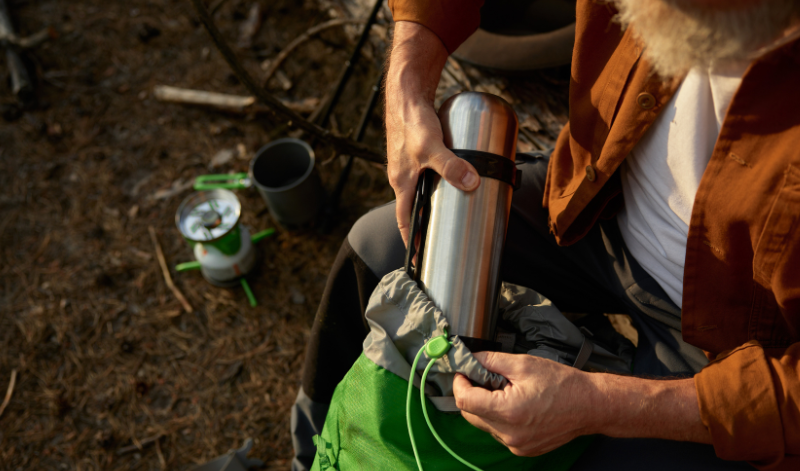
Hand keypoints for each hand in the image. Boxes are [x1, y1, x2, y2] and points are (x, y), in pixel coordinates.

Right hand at [385, 22, 479, 246]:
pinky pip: (429, 174)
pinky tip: (456, 180)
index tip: (419, 260)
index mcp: (401, 183)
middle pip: (414, 208)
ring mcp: (410, 164)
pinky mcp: (419, 152)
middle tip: (443, 242)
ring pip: (422, 191)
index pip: (404, 221)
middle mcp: (403, 177)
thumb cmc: (412, 120)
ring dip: (435, 204)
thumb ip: (451, 165)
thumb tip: (472, 184)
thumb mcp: (432, 146)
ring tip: (453, 214)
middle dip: (426, 226)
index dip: (412, 242)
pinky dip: (440, 182)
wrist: (406, 92)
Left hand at [452, 351, 712, 456]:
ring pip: (484, 424)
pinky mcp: (523, 449)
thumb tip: (470, 359)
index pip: (464, 400)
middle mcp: (509, 433)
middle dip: (471, 393)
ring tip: (504, 389)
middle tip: (482, 376)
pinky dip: (499, 417)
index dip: (459, 383)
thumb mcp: (523, 364)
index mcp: (507, 411)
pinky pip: (499, 432)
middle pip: (470, 414)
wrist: (591, 406)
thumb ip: (491, 361)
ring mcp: (516, 445)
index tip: (463, 371)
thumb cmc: (563, 383)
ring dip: (486, 406)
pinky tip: (515, 403)